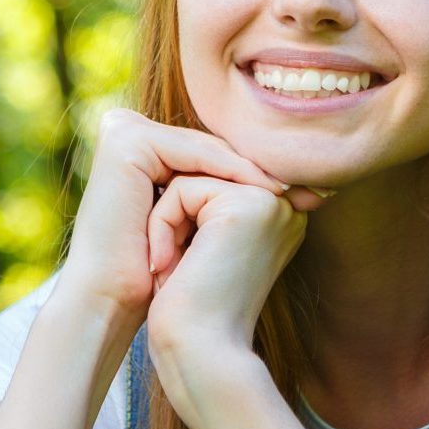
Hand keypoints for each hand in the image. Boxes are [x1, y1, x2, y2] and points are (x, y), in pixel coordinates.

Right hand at [58, 108, 323, 323]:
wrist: (115, 297)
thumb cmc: (159, 272)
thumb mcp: (203, 225)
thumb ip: (233, 193)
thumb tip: (313, 190)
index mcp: (139, 147)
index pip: (210, 155)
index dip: (255, 176)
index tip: (310, 195)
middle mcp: (125, 130)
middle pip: (209, 149)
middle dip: (257, 172)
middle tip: (308, 190)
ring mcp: (123, 132)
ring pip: (204, 149)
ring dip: (249, 172)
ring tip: (287, 193)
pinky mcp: (125, 141)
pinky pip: (191, 150)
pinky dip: (229, 169)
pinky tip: (262, 188)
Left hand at [142, 175, 309, 426]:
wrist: (201, 353)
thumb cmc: (194, 312)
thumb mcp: (205, 249)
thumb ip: (207, 211)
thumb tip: (180, 171)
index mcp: (279, 218)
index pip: (211, 185)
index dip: (184, 219)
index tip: (182, 267)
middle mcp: (283, 207)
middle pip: (201, 177)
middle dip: (175, 219)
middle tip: (174, 268)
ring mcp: (269, 203)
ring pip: (189, 180)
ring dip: (166, 225)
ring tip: (172, 268)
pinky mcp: (245, 206)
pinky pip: (181, 189)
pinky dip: (162, 226)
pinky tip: (167, 265)